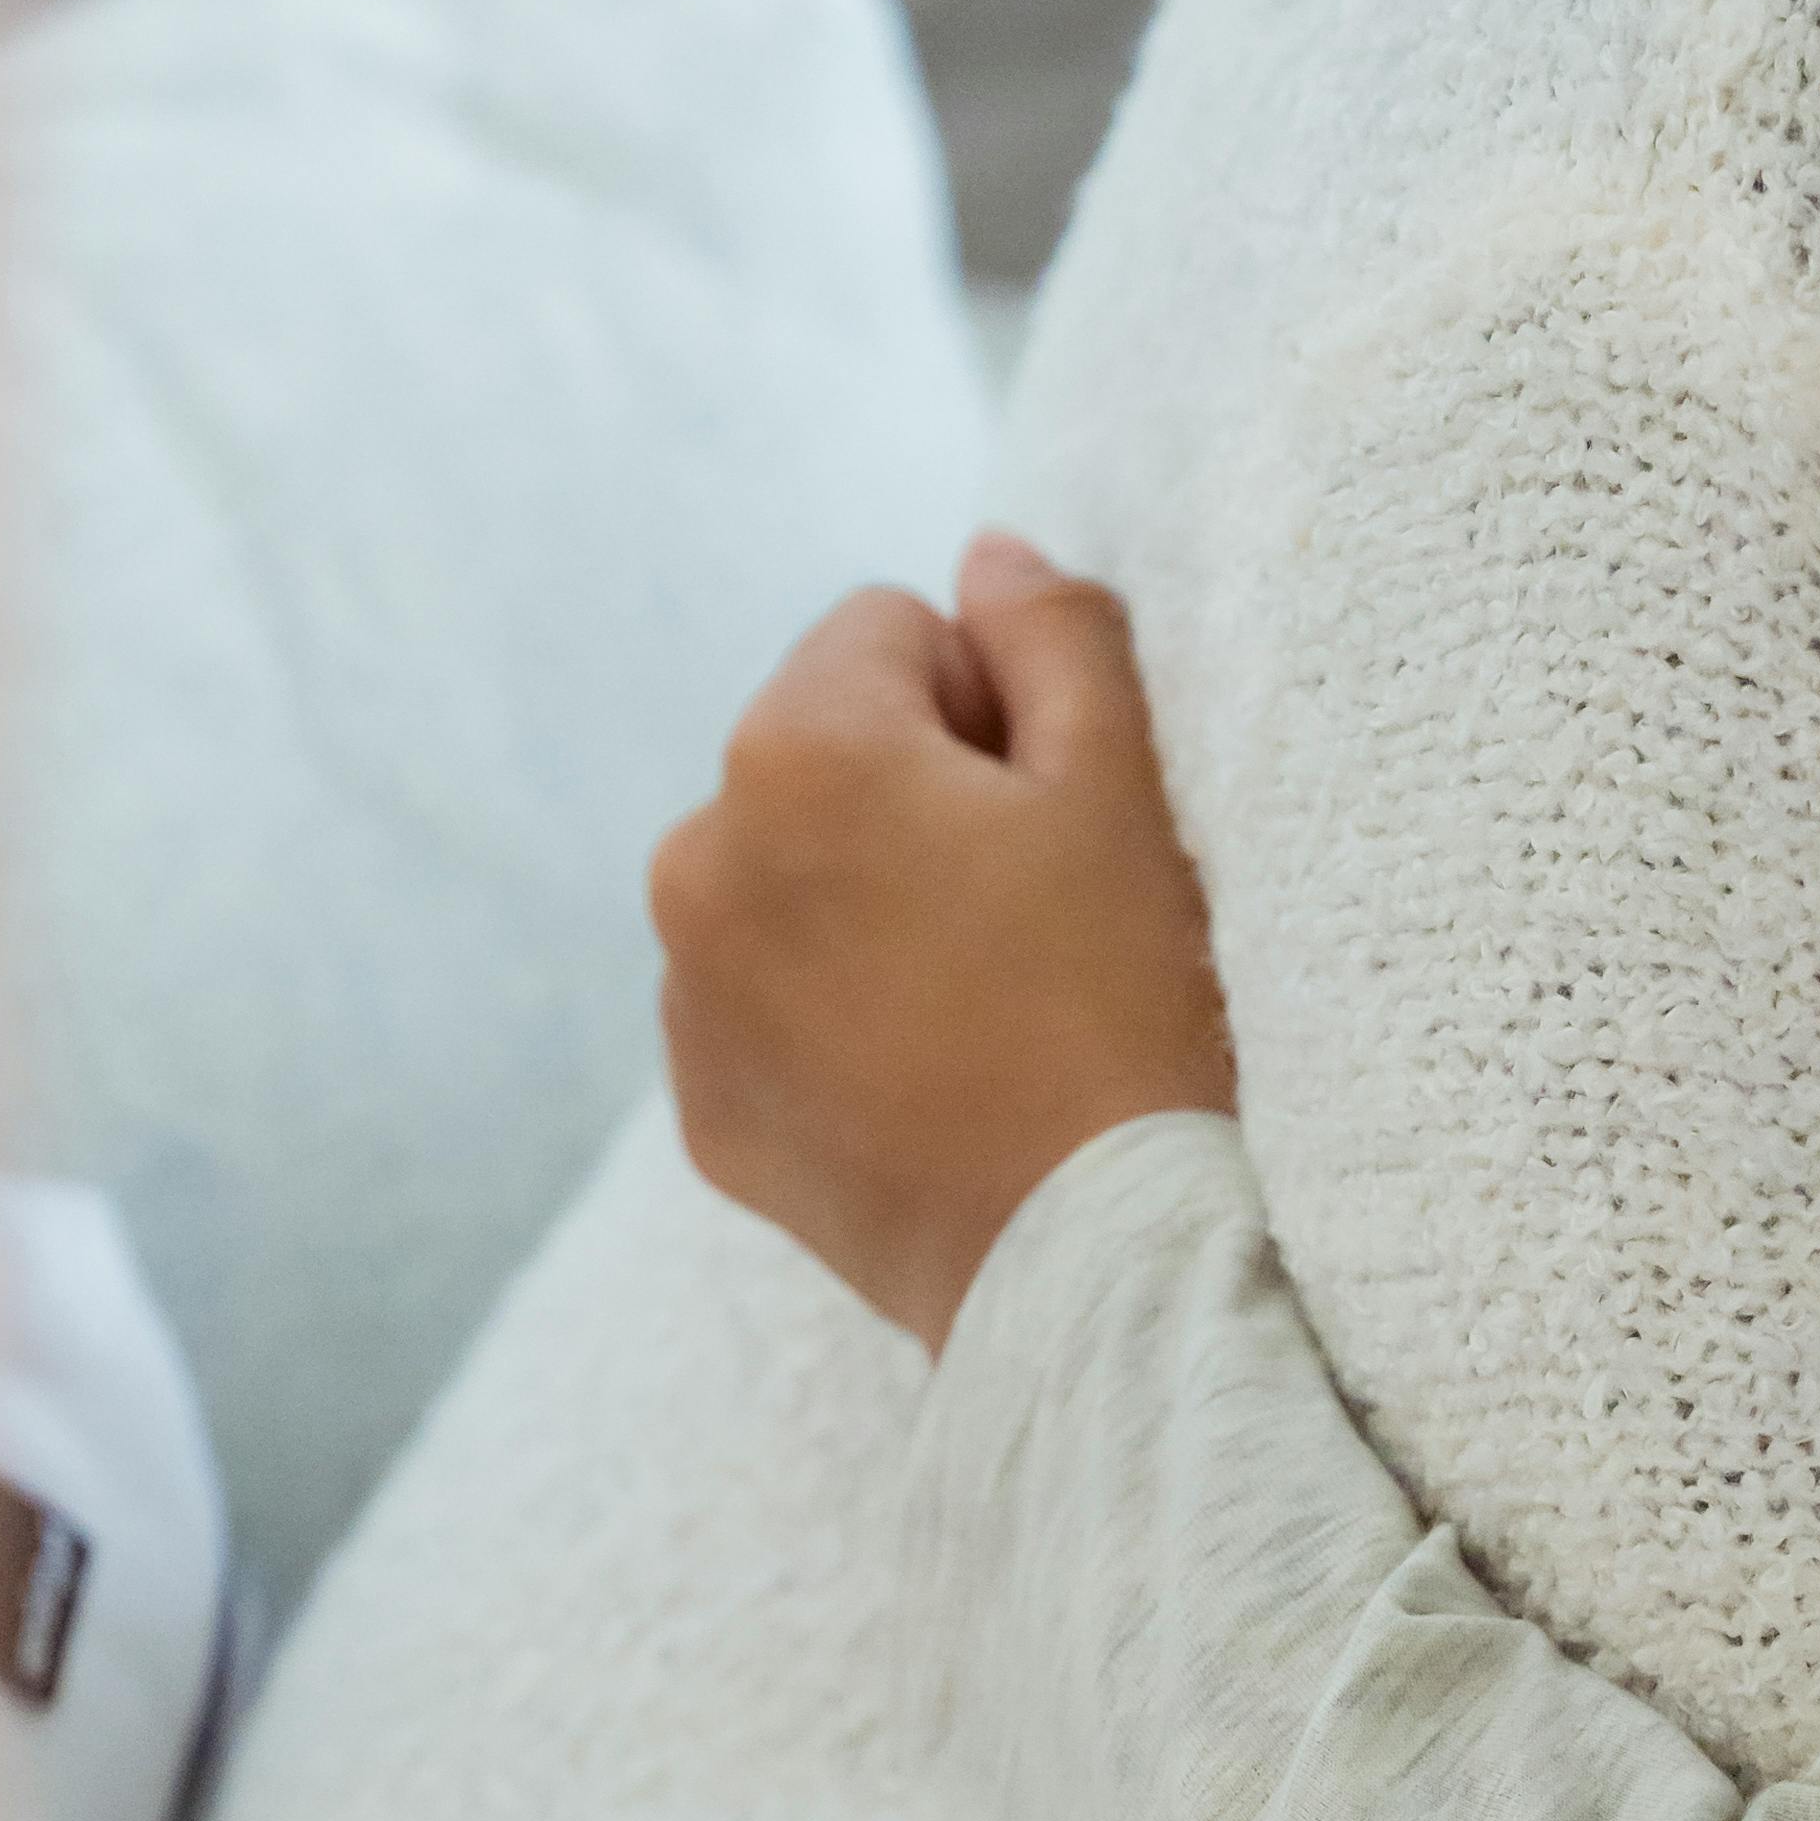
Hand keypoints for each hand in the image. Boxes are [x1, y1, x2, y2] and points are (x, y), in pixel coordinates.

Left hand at [652, 532, 1232, 1354]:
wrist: (1098, 1267)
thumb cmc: (1129, 1011)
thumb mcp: (1124, 786)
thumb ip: (1053, 630)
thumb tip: (983, 553)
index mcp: (796, 750)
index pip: (892, 631)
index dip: (997, 704)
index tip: (1058, 815)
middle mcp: (698, 858)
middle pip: (825, 756)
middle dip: (916, 801)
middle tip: (1036, 920)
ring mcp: (689, 998)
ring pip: (792, 882)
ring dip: (872, 907)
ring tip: (992, 1008)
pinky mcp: (709, 1112)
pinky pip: (769, 1006)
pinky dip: (839, 1020)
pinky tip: (942, 1081)